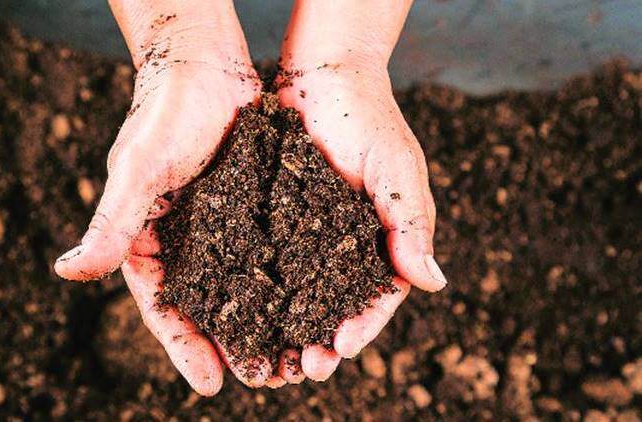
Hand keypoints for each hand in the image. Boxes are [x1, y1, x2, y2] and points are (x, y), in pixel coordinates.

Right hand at [54, 0, 262, 394]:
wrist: (204, 65)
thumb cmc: (163, 115)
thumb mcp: (138, 171)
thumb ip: (110, 224)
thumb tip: (66, 273)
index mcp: (148, 242)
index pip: (164, 307)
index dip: (185, 347)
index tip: (210, 385)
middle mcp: (186, 243)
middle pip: (208, 308)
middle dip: (233, 346)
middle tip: (263, 381)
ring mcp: (222, 229)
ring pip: (244, 288)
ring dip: (265, 324)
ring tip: (292, 358)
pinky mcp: (253, 210)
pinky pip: (271, 253)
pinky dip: (287, 282)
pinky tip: (312, 304)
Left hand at [271, 0, 446, 381]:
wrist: (321, 76)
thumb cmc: (368, 119)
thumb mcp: (396, 170)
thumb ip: (410, 224)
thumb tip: (433, 283)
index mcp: (382, 240)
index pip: (377, 296)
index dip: (362, 325)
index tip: (341, 349)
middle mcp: (344, 244)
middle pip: (335, 306)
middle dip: (321, 340)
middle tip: (303, 369)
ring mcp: (307, 234)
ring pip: (298, 293)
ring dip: (288, 328)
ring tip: (273, 357)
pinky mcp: (274, 218)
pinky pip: (266, 261)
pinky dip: (258, 291)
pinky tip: (242, 313)